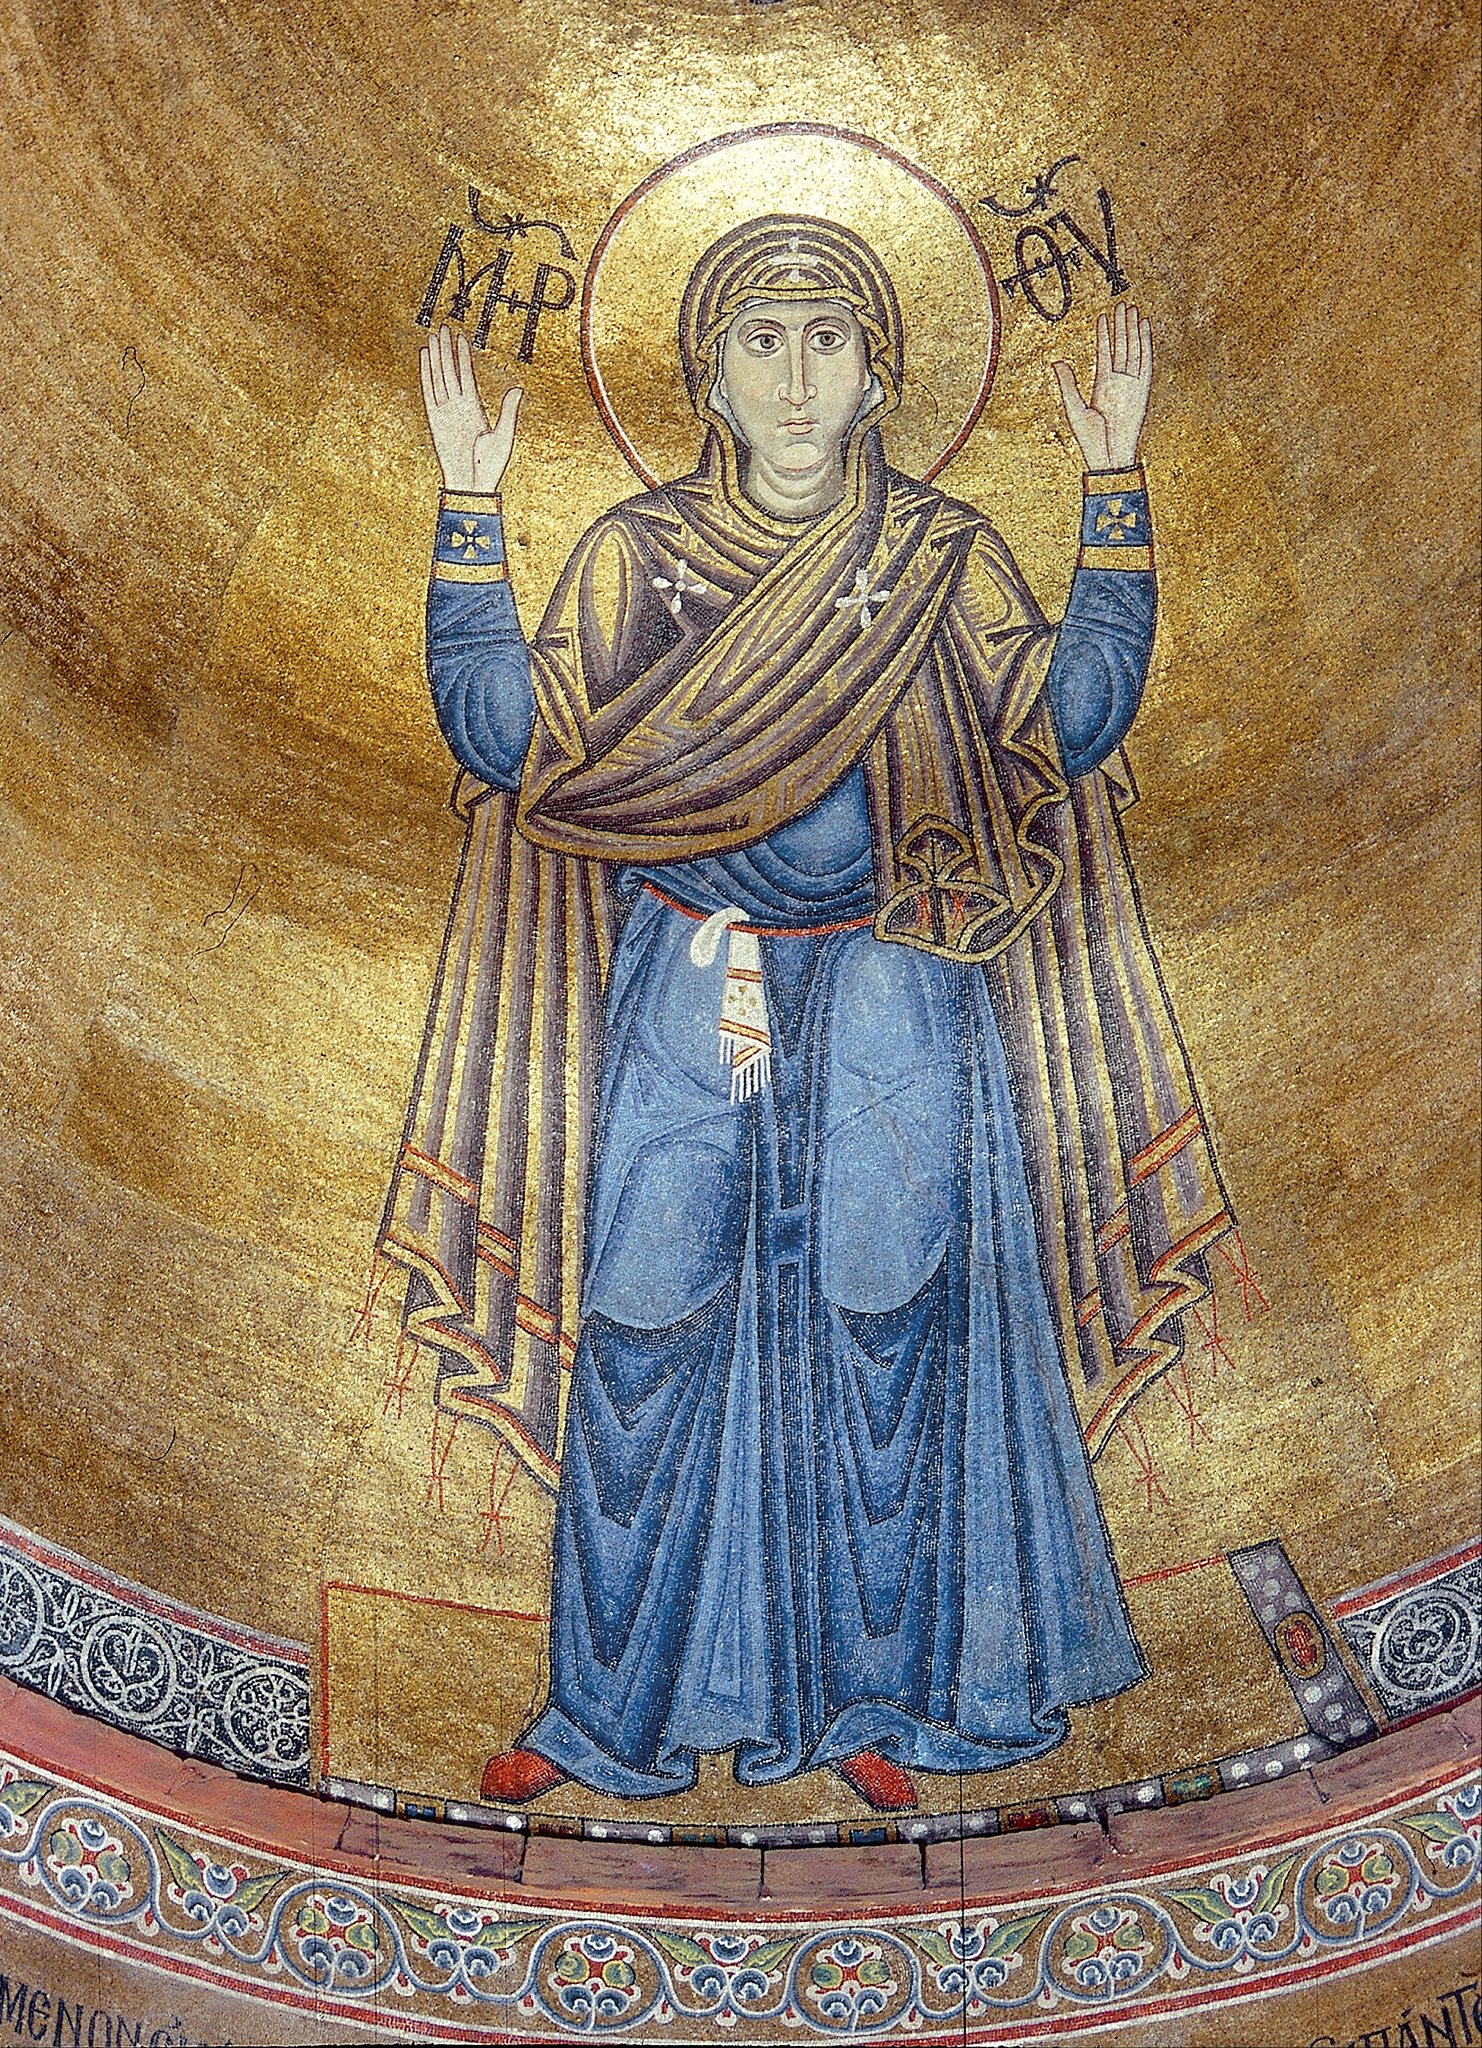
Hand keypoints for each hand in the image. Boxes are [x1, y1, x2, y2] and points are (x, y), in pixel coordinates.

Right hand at [419, 324, 521, 492]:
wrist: (471, 486)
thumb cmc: (490, 467)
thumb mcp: (504, 437)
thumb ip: (508, 412)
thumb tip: (518, 389)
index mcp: (476, 408)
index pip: (468, 375)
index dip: (464, 355)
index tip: (461, 337)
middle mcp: (459, 406)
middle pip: (450, 370)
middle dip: (447, 349)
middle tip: (444, 326)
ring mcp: (446, 412)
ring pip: (439, 377)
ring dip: (436, 356)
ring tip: (433, 335)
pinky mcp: (434, 419)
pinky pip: (428, 392)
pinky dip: (426, 374)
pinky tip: (424, 358)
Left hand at [1052, 303, 1153, 470]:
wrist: (1109, 457)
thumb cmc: (1091, 441)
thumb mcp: (1074, 409)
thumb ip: (1067, 384)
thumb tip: (1056, 361)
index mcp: (1101, 385)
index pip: (1104, 353)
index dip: (1103, 334)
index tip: (1103, 316)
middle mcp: (1118, 382)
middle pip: (1121, 346)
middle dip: (1121, 325)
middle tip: (1121, 303)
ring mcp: (1131, 383)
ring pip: (1133, 349)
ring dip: (1132, 328)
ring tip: (1131, 308)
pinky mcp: (1143, 389)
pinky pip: (1145, 360)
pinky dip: (1145, 343)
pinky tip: (1144, 326)